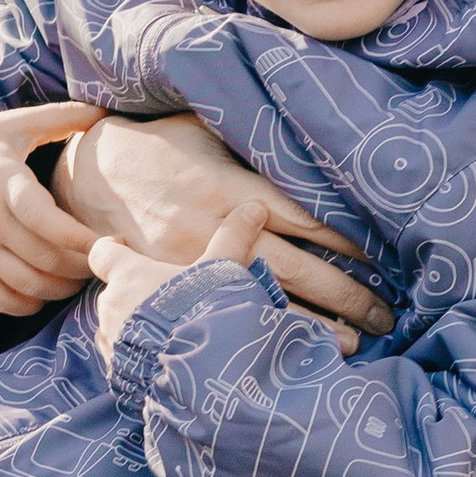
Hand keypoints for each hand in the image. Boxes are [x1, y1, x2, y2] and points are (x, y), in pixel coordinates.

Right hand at [0, 107, 107, 314]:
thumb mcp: (13, 125)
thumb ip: (60, 117)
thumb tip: (105, 110)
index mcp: (2, 181)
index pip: (42, 219)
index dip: (79, 237)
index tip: (112, 239)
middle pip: (44, 260)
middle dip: (84, 266)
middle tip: (106, 259)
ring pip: (27, 286)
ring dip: (63, 288)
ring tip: (82, 275)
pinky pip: (1, 300)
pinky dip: (29, 304)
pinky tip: (46, 290)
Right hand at [58, 111, 392, 342]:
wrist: (85, 177)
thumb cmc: (158, 143)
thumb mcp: (205, 128)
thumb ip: (253, 141)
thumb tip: (313, 142)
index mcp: (231, 186)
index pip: (307, 217)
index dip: (351, 240)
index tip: (389, 254)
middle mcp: (215, 227)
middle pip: (298, 268)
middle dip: (349, 293)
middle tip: (390, 311)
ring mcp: (193, 262)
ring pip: (268, 300)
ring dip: (318, 323)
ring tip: (361, 341)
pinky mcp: (175, 285)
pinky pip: (229, 312)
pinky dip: (268, 331)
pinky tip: (299, 348)